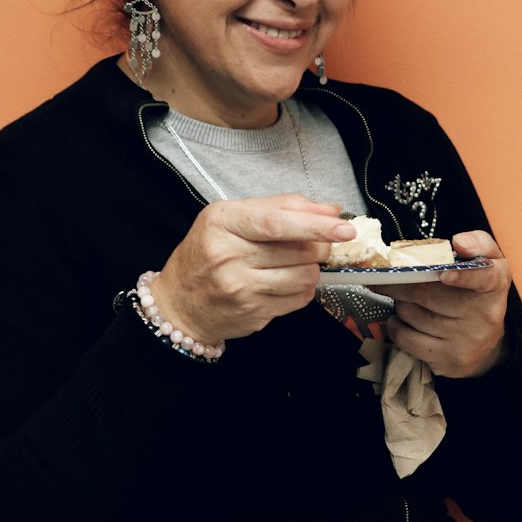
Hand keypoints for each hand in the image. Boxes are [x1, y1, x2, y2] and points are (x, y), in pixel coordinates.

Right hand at [153, 196, 355, 345]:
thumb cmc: (206, 253)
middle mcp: (228, 256)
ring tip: (297, 263)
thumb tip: (329, 209)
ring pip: (304, 276)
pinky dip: (304, 288)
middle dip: (321, 245)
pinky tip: (288, 282)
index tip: (343, 225)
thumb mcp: (230, 217)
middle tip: (321, 242)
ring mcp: (240, 289)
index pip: (276, 223)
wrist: (178, 303)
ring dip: (312, 268)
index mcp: (222, 223)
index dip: (315, 224)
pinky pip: (299, 299)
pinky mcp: (253, 313)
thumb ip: (279, 207)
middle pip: (297, 250)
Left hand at [383, 230, 510, 377]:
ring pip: (411, 314)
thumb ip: (478, 243)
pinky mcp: (447, 360)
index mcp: (494, 283)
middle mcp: (484, 315)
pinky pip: (405, 338)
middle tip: (387, 276)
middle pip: (427, 294)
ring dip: (399, 302)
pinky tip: (402, 319)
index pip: (484, 278)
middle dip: (400, 282)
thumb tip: (460, 242)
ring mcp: (466, 341)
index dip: (463, 276)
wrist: (487, 344)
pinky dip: (395, 325)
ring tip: (404, 298)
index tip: (445, 274)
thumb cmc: (479, 292)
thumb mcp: (489, 261)